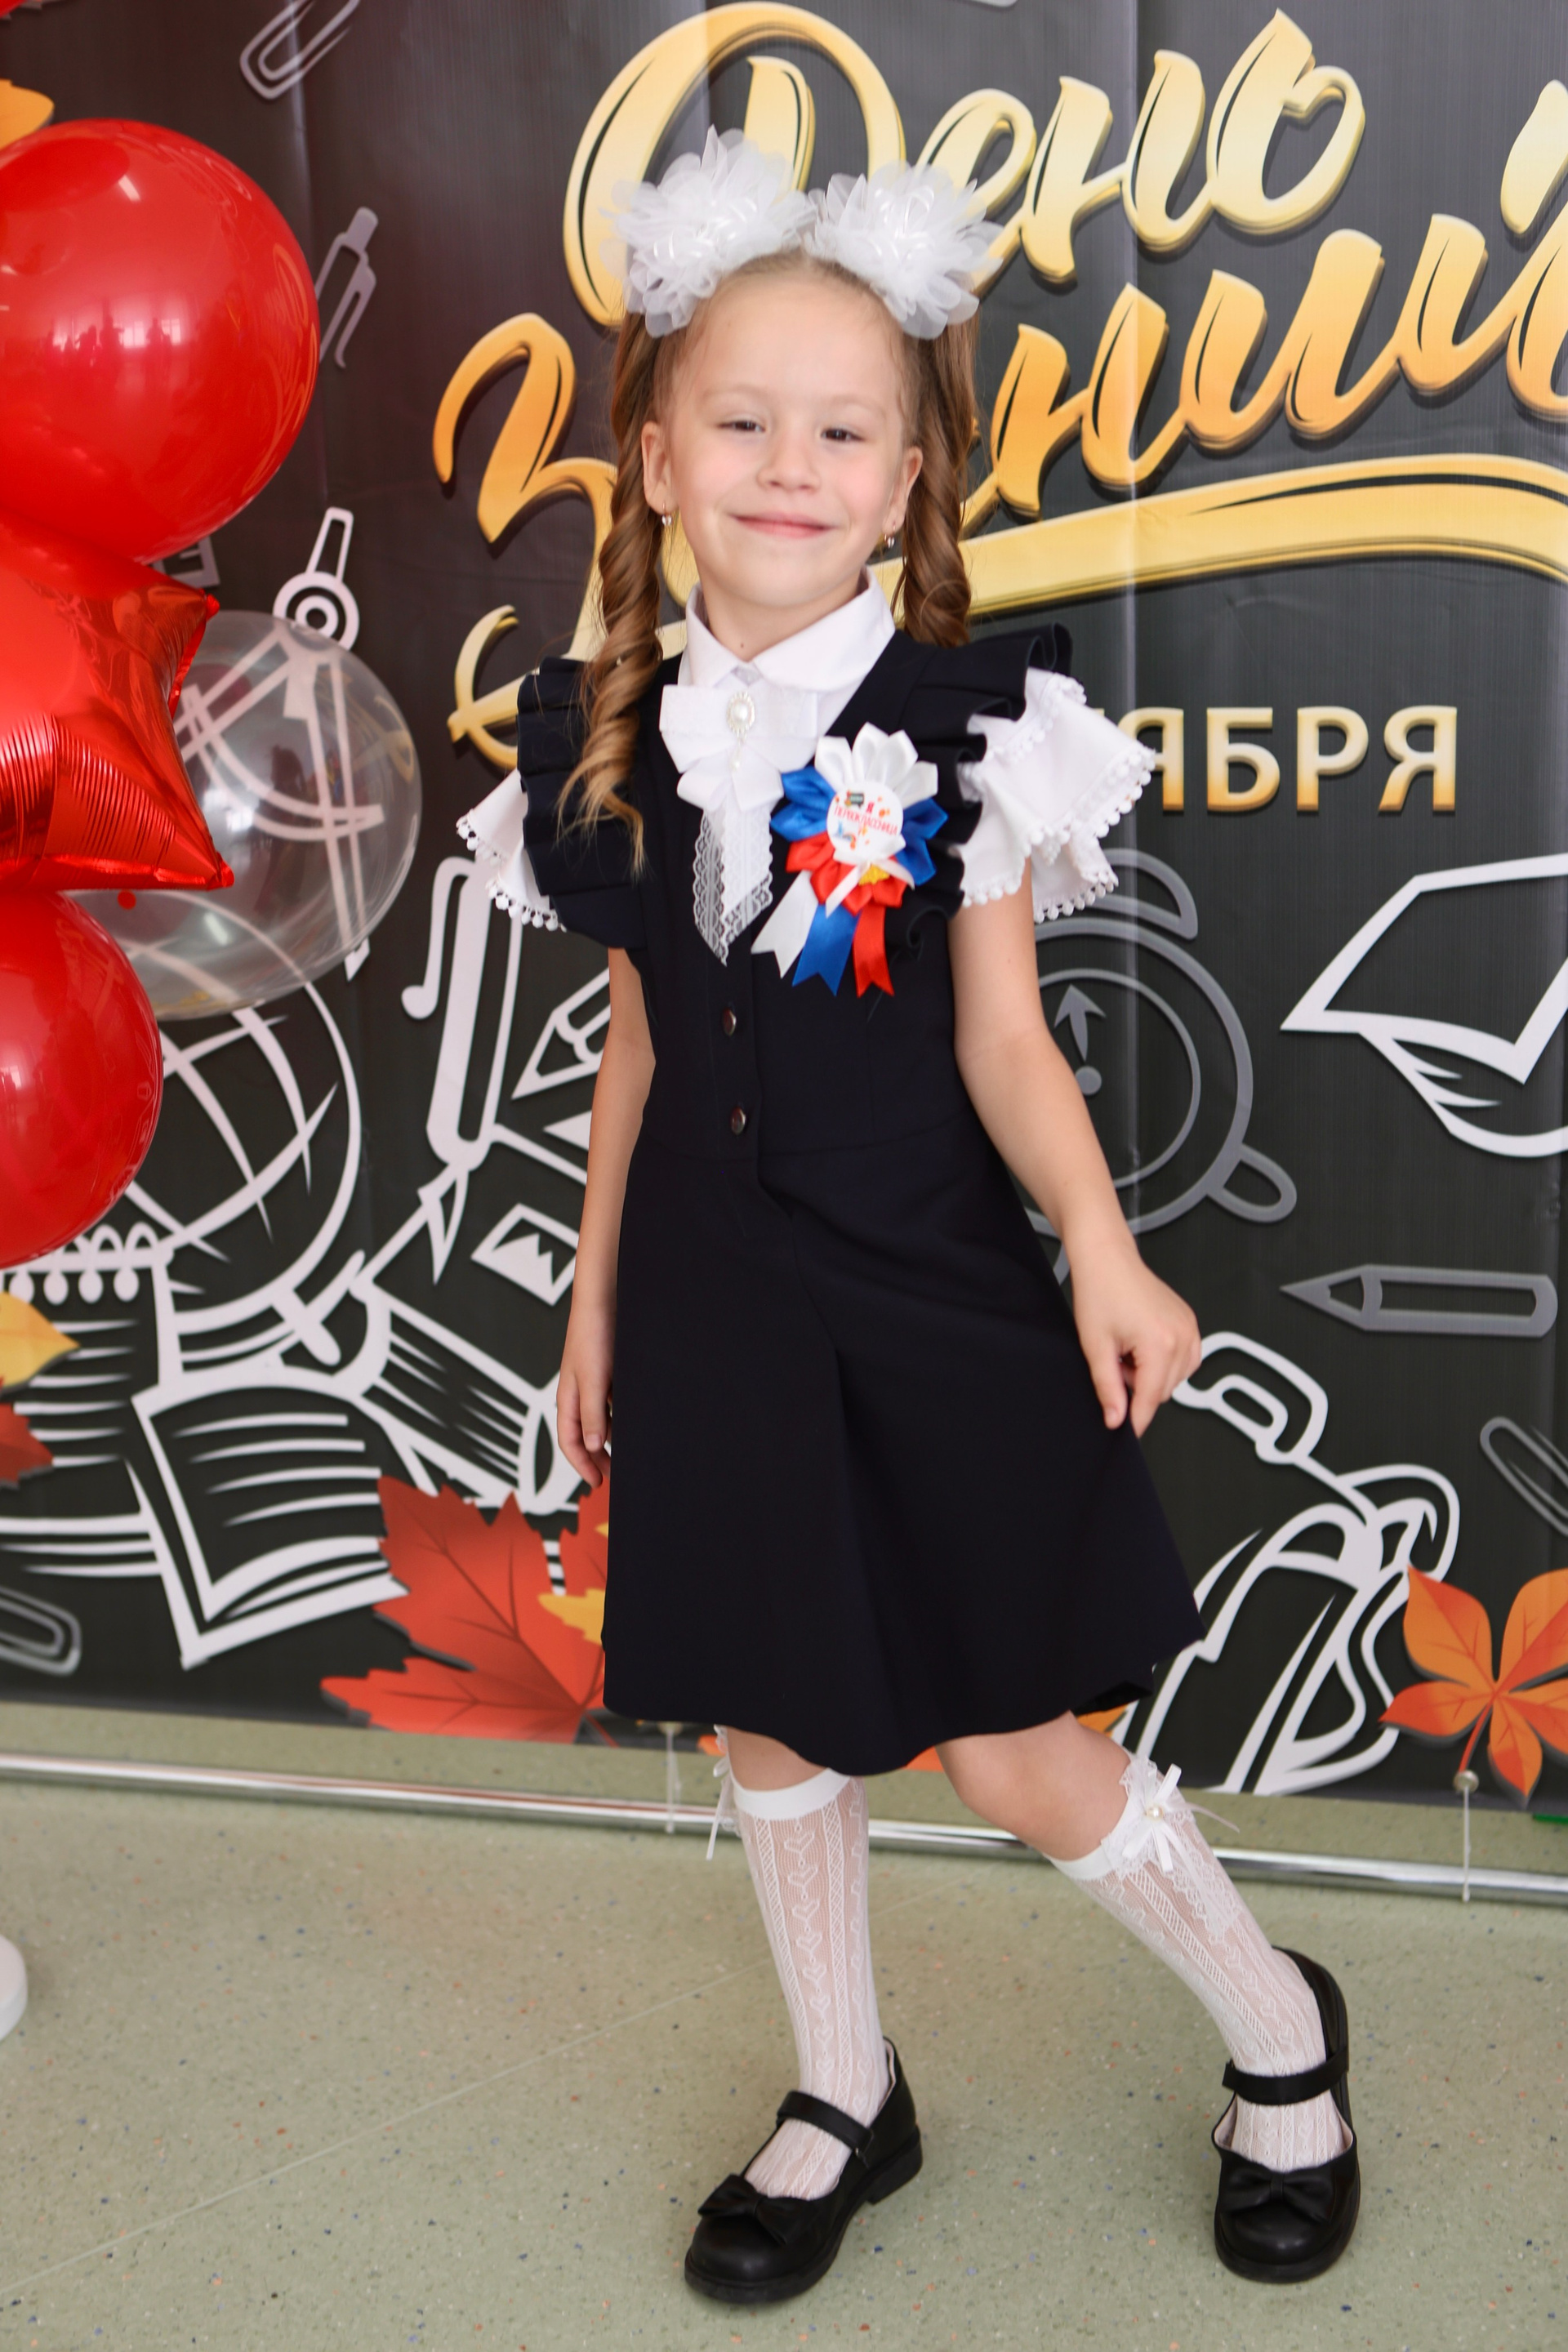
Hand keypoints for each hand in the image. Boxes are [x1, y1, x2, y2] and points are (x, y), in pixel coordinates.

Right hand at [558, 1307, 613, 1488]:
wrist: (605, 1299)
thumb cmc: (593, 1335)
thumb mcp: (592, 1380)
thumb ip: (592, 1414)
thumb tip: (592, 1446)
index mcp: (568, 1398)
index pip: (570, 1441)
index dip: (582, 1465)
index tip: (597, 1484)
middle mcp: (579, 1394)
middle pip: (585, 1435)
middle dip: (597, 1458)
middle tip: (615, 1476)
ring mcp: (594, 1384)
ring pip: (600, 1420)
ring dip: (611, 1439)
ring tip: (628, 1454)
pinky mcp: (609, 1373)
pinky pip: (613, 1404)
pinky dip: (620, 1418)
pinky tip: (635, 1423)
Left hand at [1068, 1234, 1201, 1437]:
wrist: (1108, 1259)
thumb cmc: (1100, 1292)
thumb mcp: (1096, 1347)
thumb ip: (1108, 1388)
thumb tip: (1116, 1419)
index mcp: (1161, 1343)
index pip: (1152, 1399)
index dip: (1137, 1419)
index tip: (1128, 1433)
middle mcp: (1183, 1336)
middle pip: (1164, 1391)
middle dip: (1138, 1387)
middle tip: (1115, 1361)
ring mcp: (1190, 1328)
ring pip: (1174, 1378)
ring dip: (1150, 1374)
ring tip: (1127, 1349)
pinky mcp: (1190, 1323)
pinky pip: (1184, 1360)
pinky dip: (1163, 1361)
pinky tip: (1142, 1344)